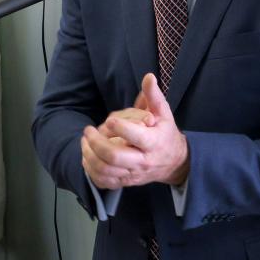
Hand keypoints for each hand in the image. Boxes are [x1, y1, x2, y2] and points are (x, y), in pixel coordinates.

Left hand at [81, 73, 188, 188]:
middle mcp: (142, 161)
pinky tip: (87, 156)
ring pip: (105, 171)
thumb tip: (148, 77)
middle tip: (88, 131)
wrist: (174, 163)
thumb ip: (154, 96)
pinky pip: (104, 182)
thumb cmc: (165, 134)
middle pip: (114, 157)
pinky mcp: (126, 182)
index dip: (120, 127)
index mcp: (153, 142)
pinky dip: (91, 170)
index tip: (109, 120)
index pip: (136, 137)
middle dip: (96, 143)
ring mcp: (133, 174)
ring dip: (89, 155)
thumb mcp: (164, 114)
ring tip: (85, 141)